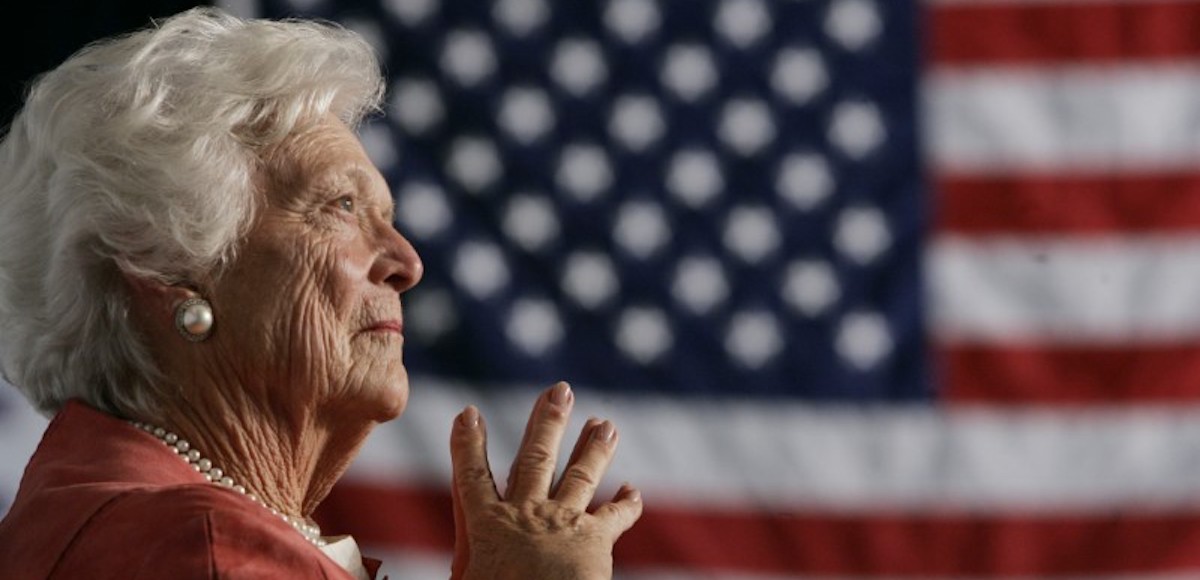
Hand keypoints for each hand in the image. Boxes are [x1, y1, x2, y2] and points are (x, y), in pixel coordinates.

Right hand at [449, 382, 642, 579]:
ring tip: (605, 424)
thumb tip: (425, 576)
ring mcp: (562, 523)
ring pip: (579, 476)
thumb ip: (460, 566)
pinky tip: (632, 491)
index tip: (468, 413)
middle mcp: (525, 515)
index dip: (467, 444)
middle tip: (561, 389)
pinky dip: (626, 504)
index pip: (470, 478)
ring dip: (593, 448)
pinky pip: (615, 517)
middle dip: (548, 422)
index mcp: (486, 527)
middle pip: (534, 459)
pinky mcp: (595, 540)